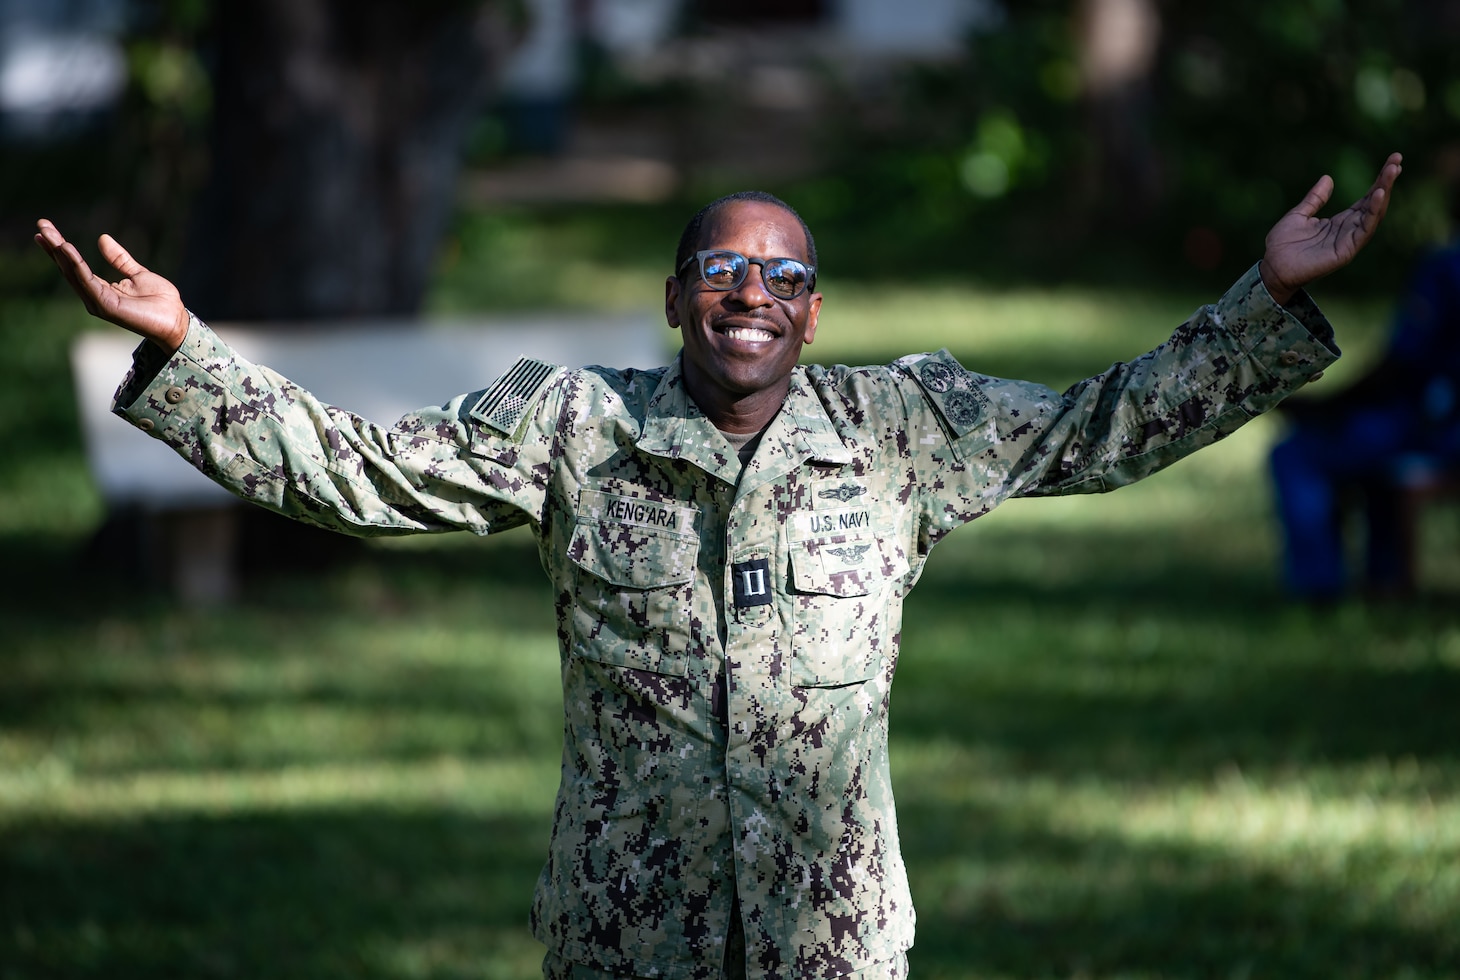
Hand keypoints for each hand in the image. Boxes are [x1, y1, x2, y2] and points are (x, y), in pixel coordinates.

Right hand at [34, 219, 189, 353]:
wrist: (176, 319)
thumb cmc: (160, 301)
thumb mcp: (138, 274)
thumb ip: (119, 259)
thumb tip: (102, 238)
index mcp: (100, 289)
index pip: (74, 266)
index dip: (60, 248)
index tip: (46, 230)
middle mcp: (94, 296)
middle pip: (68, 268)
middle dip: (54, 247)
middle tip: (41, 225)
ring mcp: (98, 302)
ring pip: (74, 273)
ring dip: (60, 253)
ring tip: (49, 234)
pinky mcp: (105, 305)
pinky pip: (87, 281)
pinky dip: (76, 265)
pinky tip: (66, 249)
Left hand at [1260, 152, 1402, 305]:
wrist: (1272, 267)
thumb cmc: (1282, 245)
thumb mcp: (1299, 215)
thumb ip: (1315, 199)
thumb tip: (1328, 178)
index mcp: (1339, 221)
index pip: (1365, 199)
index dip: (1379, 181)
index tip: (1392, 160)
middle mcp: (1348, 230)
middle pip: (1374, 203)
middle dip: (1386, 182)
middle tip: (1397, 159)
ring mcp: (1348, 240)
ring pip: (1374, 214)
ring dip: (1384, 193)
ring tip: (1391, 172)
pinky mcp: (1346, 251)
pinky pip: (1364, 230)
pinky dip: (1373, 213)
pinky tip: (1378, 195)